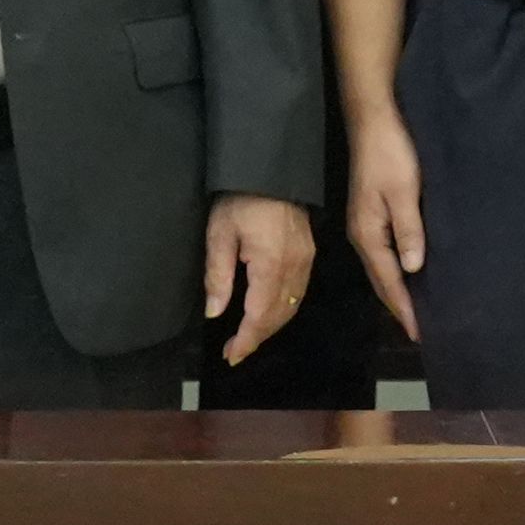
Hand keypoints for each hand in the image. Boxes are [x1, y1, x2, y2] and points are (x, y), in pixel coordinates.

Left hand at [205, 197, 316, 368]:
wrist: (271, 168)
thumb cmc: (240, 199)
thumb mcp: (220, 233)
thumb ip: (218, 275)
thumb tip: (215, 313)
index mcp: (270, 264)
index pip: (259, 315)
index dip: (246, 339)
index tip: (231, 355)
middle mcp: (295, 267)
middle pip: (278, 316)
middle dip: (257, 337)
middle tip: (235, 351)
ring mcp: (306, 260)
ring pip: (292, 307)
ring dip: (270, 326)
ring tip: (248, 337)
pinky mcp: (309, 253)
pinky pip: (299, 292)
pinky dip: (283, 310)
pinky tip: (267, 313)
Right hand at [343, 99, 430, 334]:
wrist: (374, 121)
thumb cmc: (391, 155)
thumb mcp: (404, 192)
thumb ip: (409, 230)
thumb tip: (413, 269)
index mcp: (368, 234)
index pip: (388, 281)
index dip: (404, 308)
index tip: (419, 334)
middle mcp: (362, 234)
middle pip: (380, 279)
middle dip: (398, 306)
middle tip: (419, 332)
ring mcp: (364, 224)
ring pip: (381, 267)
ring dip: (396, 289)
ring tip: (416, 311)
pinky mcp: (371, 213)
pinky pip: (383, 253)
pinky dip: (395, 270)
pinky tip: (409, 273)